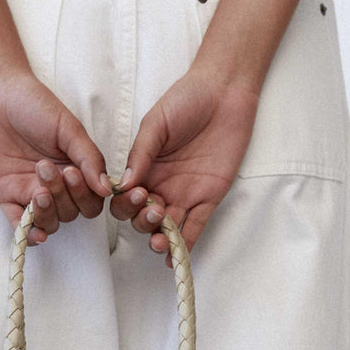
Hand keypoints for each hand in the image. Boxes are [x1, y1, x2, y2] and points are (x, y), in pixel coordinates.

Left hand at [0, 65, 113, 243]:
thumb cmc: (34, 104)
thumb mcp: (68, 128)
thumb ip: (89, 158)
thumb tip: (107, 190)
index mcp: (75, 169)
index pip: (91, 201)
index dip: (86, 196)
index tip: (73, 174)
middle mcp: (56, 186)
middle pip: (71, 213)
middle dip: (63, 197)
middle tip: (46, 168)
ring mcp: (30, 193)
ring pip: (49, 222)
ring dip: (48, 213)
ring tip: (38, 191)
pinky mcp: (7, 196)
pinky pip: (20, 225)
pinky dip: (29, 234)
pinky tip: (35, 233)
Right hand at [107, 65, 260, 266]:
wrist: (224, 91)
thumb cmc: (187, 99)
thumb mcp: (156, 123)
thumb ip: (141, 152)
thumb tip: (125, 182)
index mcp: (145, 169)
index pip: (127, 198)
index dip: (126, 203)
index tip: (134, 195)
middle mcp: (162, 186)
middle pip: (143, 218)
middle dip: (143, 222)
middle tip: (153, 210)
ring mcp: (185, 195)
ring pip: (167, 227)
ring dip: (161, 238)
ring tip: (160, 241)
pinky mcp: (209, 198)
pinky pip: (195, 227)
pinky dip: (186, 244)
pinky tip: (176, 258)